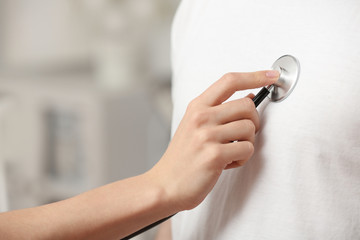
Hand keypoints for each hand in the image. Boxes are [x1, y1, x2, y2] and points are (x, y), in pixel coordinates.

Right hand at [147, 70, 278, 211]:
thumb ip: (219, 110)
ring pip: (249, 128)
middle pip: (247, 105)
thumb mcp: (194, 125)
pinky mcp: (214, 155)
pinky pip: (247, 149)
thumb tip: (250, 97)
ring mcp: (207, 135)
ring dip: (247, 143)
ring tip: (230, 152)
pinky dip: (242, 159)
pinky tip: (227, 163)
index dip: (254, 76)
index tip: (272, 75)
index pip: (229, 81)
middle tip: (243, 135)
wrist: (166, 185)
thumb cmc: (183, 157)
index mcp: (197, 106)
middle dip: (253, 121)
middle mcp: (201, 117)